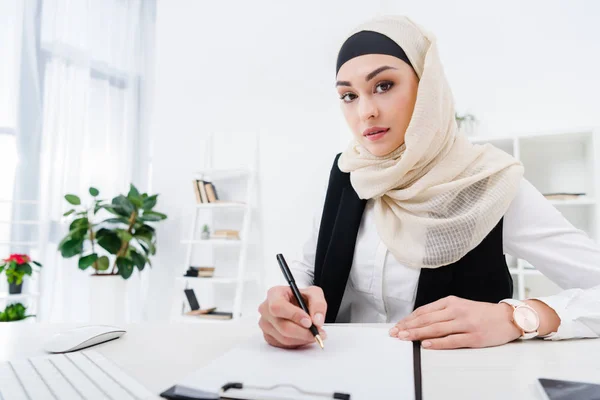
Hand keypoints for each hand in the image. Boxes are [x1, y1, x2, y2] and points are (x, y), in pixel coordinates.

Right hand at [258, 285, 327, 348]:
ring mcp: (265, 324)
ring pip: (284, 338)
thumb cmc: (302, 298)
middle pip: (283, 326)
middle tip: (317, 331)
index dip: (294, 315)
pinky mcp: (268, 336)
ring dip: (302, 338)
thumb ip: (318, 304)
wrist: (298, 306)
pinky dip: (297, 342)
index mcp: (274, 294)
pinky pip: (283, 345)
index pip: (278, 306)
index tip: (309, 321)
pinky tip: (304, 335)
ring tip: (314, 333)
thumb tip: (317, 320)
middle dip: (303, 332)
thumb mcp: (314, 294)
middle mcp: (266, 309)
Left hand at [389, 296, 521, 349]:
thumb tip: (420, 322)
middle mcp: (456, 310)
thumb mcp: (461, 306)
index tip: (398, 326)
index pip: (424, 310)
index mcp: (451, 302)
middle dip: (408, 327)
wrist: (508, 317)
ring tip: (404, 338)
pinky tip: (426, 344)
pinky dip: (437, 343)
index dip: (409, 319)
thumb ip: (442, 312)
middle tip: (395, 333)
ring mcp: (465, 324)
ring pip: (436, 329)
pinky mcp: (473, 337)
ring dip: (417, 334)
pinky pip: (452, 340)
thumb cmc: (483, 313)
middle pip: (427, 319)